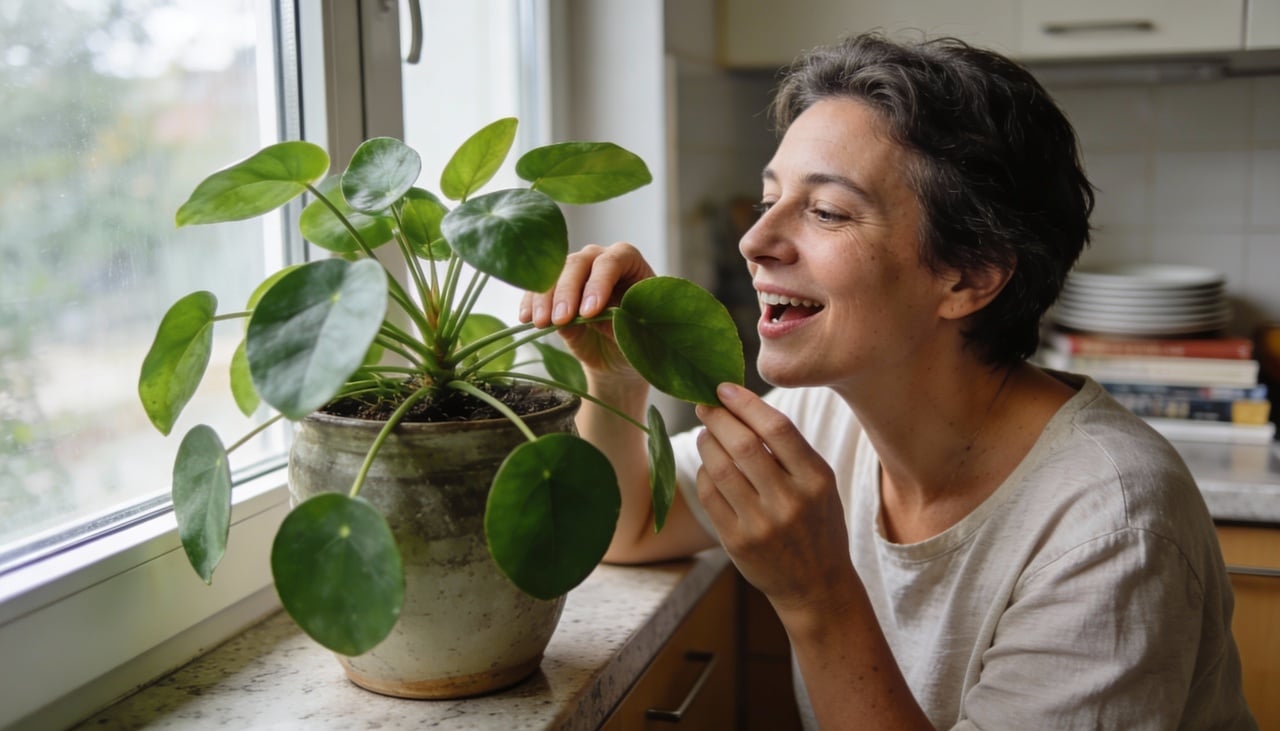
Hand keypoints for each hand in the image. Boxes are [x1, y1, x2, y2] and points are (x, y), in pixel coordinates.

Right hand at [519, 243, 654, 376]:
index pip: (611, 262)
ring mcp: (575, 272)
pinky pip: (538, 289)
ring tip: (541, 323)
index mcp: (628, 261)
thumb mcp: (632, 332)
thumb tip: (595, 316)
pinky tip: (526, 318)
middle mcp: (599, 259)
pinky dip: (531, 303)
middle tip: (561, 318)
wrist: (616, 353)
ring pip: (553, 274)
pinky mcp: (555, 289)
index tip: (590, 312)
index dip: (598, 284)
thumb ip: (617, 320)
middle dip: (567, 291)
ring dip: (544, 298)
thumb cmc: (633, 337)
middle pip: (578, 263)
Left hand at [695, 383, 854, 612]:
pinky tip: (709, 465)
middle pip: (744, 444)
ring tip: (706, 432)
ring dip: (707, 442)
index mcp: (816, 479)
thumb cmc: (817, 523)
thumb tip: (741, 406)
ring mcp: (762, 524)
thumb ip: (790, 450)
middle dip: (718, 417)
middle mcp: (790, 501)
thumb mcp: (820, 484)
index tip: (724, 387)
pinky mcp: (737, 542)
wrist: (816, 585)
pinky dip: (704, 473)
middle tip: (705, 403)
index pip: (777, 427)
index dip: (745, 402)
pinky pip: (710, 495)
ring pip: (721, 468)